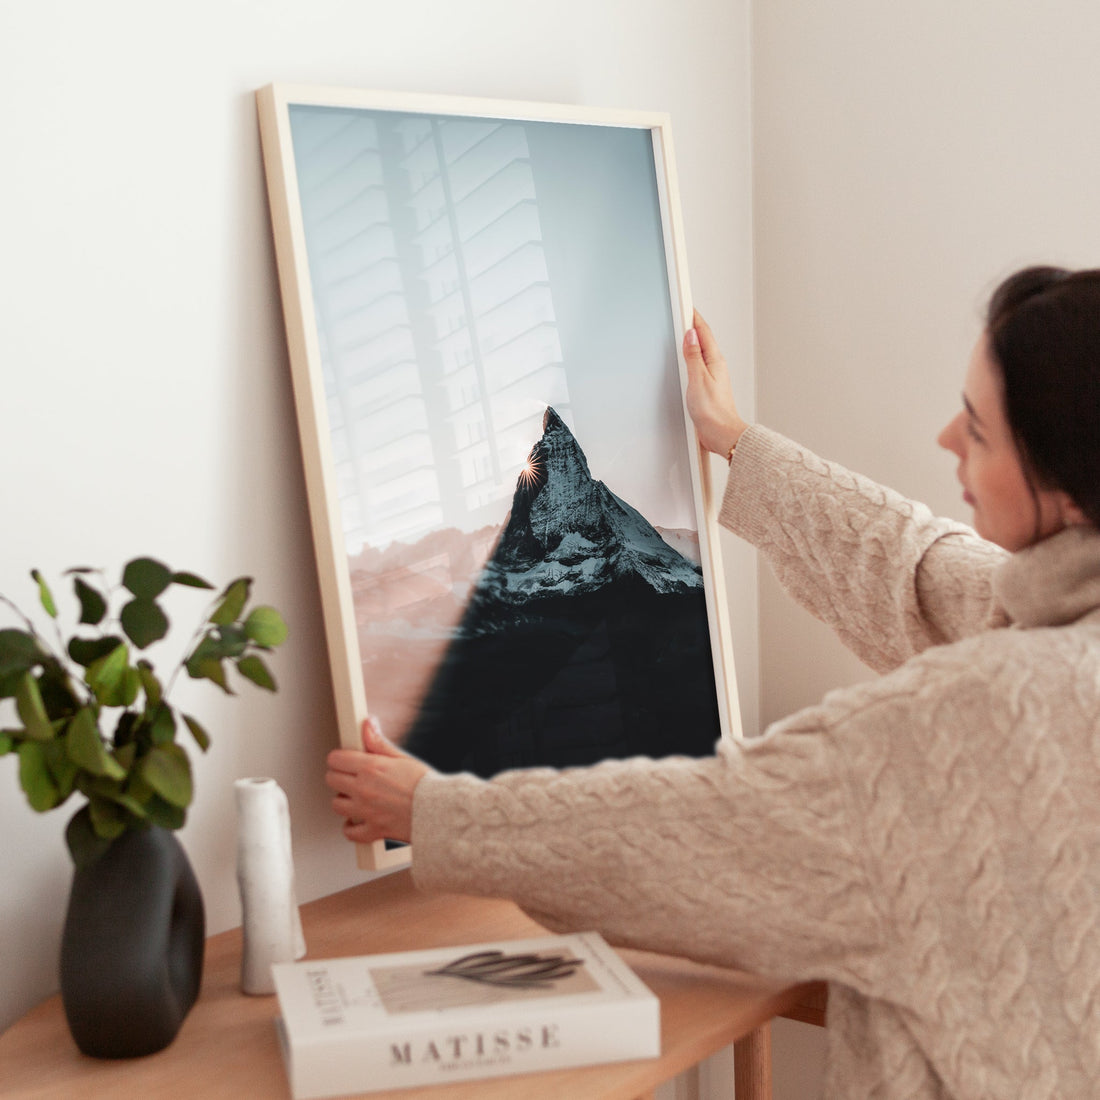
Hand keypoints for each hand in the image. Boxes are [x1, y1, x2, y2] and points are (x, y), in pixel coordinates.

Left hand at [325, 717, 430, 844]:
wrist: (440, 811)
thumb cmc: (426, 785)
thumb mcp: (402, 758)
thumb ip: (379, 743)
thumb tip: (367, 724)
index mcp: (371, 768)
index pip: (336, 759)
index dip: (340, 758)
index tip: (345, 760)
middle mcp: (364, 789)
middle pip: (331, 780)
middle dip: (339, 776)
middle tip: (351, 777)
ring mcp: (366, 811)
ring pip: (336, 805)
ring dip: (344, 800)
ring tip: (357, 797)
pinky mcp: (372, 830)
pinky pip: (349, 832)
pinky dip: (351, 827)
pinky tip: (358, 820)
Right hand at [683, 309, 748, 457]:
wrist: (721, 433)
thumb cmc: (713, 411)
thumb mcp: (698, 380)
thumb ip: (693, 357)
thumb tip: (690, 336)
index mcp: (714, 361)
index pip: (703, 332)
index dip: (694, 317)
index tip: (686, 305)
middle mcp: (715, 366)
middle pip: (703, 339)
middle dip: (693, 325)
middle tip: (684, 312)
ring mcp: (712, 376)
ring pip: (701, 352)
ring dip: (693, 340)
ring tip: (684, 330)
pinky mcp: (708, 387)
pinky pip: (698, 365)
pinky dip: (691, 357)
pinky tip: (687, 359)